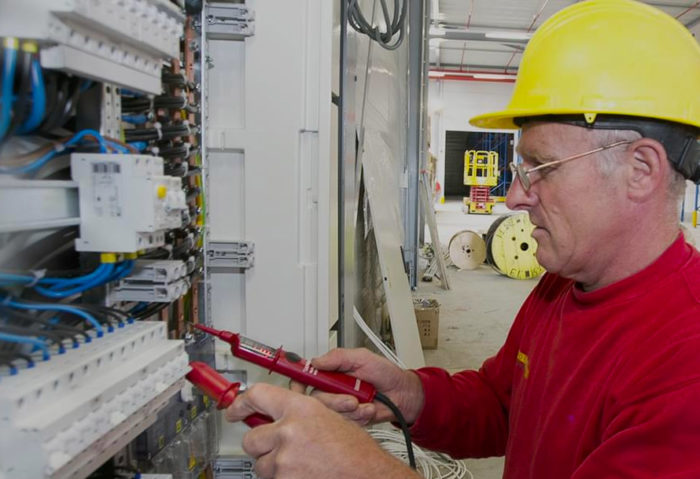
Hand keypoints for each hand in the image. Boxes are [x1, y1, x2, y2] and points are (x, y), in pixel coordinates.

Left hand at [225, 383, 418, 478]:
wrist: (369, 476)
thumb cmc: (357, 451)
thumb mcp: (331, 417)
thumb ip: (301, 409)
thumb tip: (282, 400)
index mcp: (301, 409)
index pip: (257, 396)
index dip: (241, 404)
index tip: (234, 410)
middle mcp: (288, 431)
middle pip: (251, 438)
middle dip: (261, 444)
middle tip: (276, 446)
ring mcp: (284, 460)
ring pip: (260, 464)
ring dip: (274, 465)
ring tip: (300, 463)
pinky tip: (303, 473)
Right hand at [289, 348, 423, 425]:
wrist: (403, 394)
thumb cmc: (386, 374)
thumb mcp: (363, 357)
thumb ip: (338, 357)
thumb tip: (315, 361)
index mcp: (331, 372)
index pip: (306, 377)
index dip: (298, 382)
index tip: (298, 386)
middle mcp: (332, 389)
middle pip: (315, 400)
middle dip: (333, 401)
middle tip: (350, 398)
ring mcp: (340, 405)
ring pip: (329, 413)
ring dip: (349, 410)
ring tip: (365, 402)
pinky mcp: (348, 419)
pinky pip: (344, 422)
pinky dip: (359, 416)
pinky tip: (369, 409)